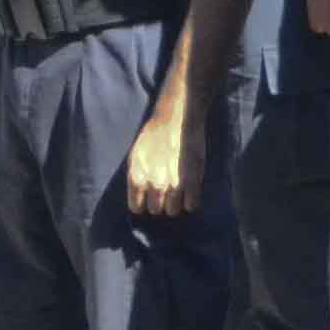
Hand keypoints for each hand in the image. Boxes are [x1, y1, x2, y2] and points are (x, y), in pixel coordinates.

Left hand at [124, 95, 199, 216]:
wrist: (177, 118)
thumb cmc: (154, 134)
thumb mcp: (136, 156)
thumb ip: (137, 178)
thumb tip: (141, 198)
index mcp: (137, 178)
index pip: (136, 208)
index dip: (143, 203)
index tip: (149, 197)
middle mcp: (154, 185)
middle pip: (156, 210)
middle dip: (160, 202)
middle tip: (166, 190)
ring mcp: (174, 186)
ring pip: (173, 211)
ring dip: (176, 203)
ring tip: (179, 189)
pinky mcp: (193, 182)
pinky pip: (191, 206)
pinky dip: (191, 201)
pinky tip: (191, 190)